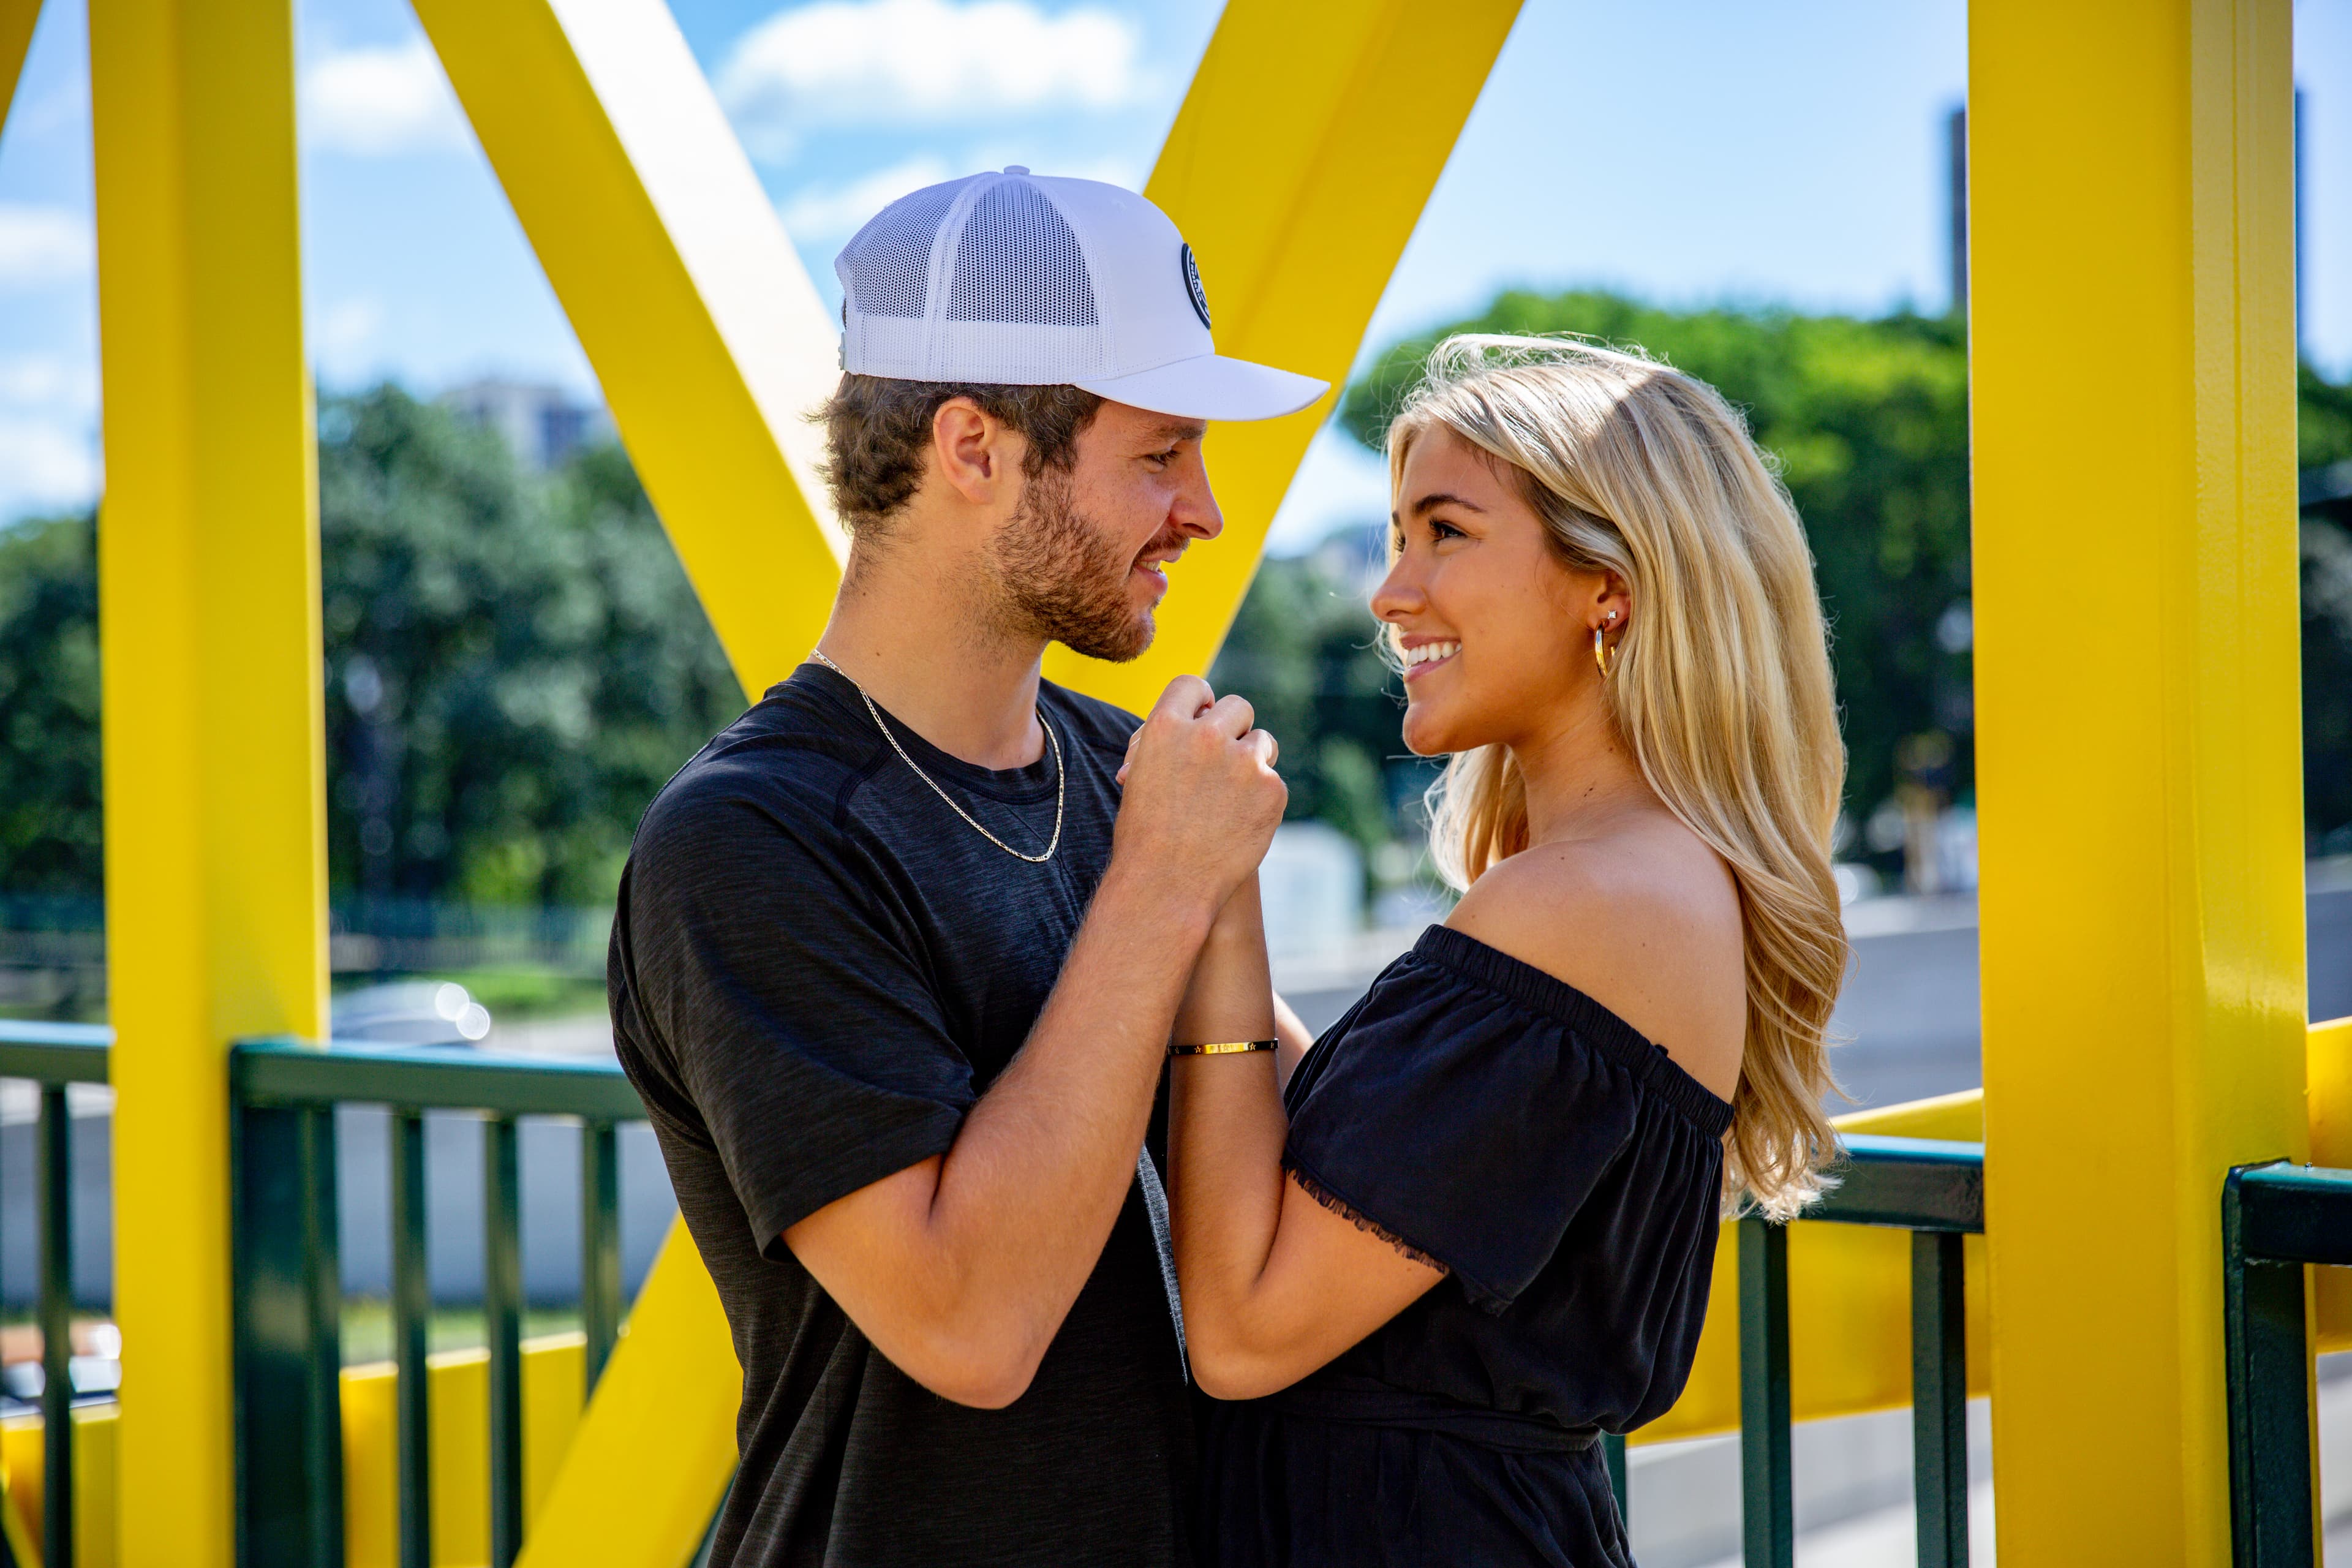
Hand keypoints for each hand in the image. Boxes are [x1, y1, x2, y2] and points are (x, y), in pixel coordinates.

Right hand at [1110, 676, 1286, 918]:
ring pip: (1262, 740)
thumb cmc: (1144, 835)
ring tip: (1231, 795)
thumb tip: (1201, 715)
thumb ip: (1171, 742)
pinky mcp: (1271, 788)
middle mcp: (1205, 736)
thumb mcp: (1143, 776)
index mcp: (1164, 726)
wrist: (1166, 886)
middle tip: (1224, 757)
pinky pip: (1271, 779)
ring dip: (1252, 760)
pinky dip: (1261, 796)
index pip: (1193, 686)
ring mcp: (1242, 761)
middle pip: (1236, 706)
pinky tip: (1240, 820)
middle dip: (1232, 728)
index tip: (1203, 716)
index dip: (1199, 701)